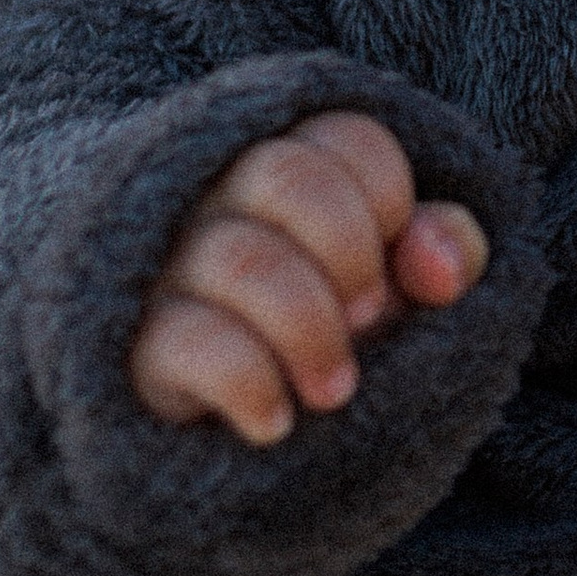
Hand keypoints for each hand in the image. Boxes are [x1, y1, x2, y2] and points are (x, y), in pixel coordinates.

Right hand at [129, 111, 488, 445]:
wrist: (213, 436)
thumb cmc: (322, 329)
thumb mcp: (397, 288)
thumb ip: (444, 253)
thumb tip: (444, 266)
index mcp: (283, 164)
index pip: (346, 139)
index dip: (389, 201)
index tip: (389, 265)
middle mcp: (212, 196)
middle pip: (285, 177)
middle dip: (348, 254)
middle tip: (367, 319)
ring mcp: (165, 264)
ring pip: (242, 261)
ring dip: (311, 330)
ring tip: (335, 389)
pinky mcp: (132, 342)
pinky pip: (192, 340)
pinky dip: (251, 384)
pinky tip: (276, 422)